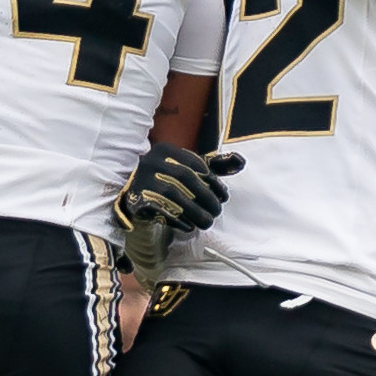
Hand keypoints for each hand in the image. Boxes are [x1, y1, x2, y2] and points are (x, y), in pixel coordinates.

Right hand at [116, 145, 239, 240]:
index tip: (224, 197)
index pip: (195, 164)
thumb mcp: (189, 170)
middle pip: (185, 179)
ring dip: (194, 211)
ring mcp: (141, 180)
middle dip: (206, 198)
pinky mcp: (134, 199)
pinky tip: (188, 226)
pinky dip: (177, 219)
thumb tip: (241, 161)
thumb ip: (215, 166)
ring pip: (173, 196)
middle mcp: (151, 161)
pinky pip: (159, 210)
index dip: (213, 182)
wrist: (134, 195)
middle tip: (217, 212)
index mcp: (166, 150)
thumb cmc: (168, 180)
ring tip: (206, 222)